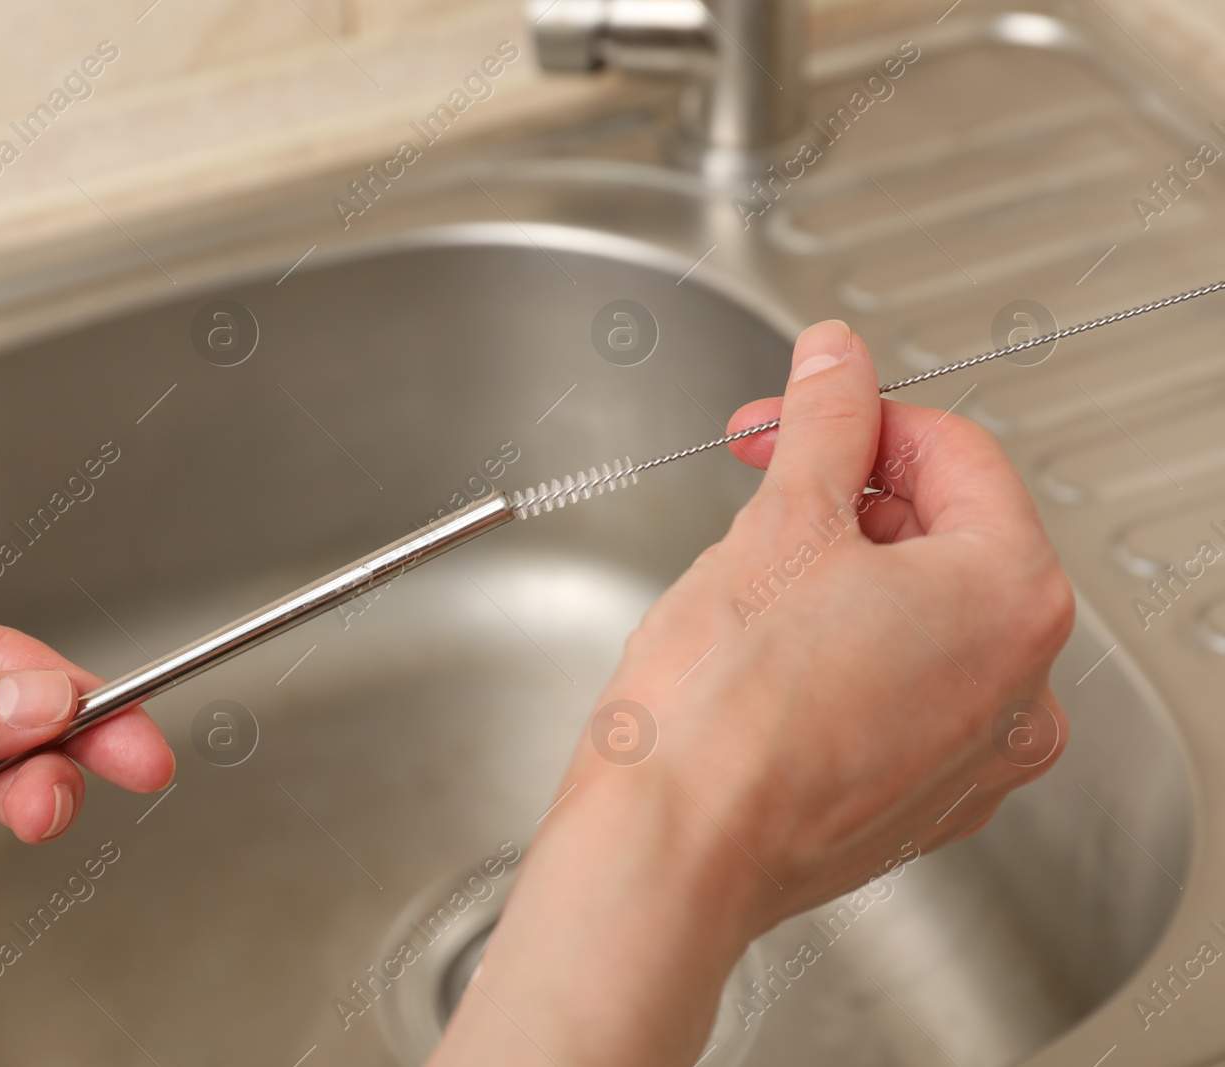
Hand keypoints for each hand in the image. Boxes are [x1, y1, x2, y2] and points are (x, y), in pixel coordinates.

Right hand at [433, 320, 1074, 1065]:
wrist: (669, 853)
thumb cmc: (720, 715)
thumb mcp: (778, 524)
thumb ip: (824, 422)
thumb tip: (838, 361)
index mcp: (1012, 600)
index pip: (957, 454)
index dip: (859, 417)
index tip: (792, 419)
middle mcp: (1019, 687)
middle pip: (945, 534)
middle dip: (847, 495)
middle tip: (759, 488)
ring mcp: (971, 757)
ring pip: (918, 616)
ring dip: (840, 575)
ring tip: (749, 588)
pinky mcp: (916, 803)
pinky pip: (897, 693)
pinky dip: (842, 657)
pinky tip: (766, 663)